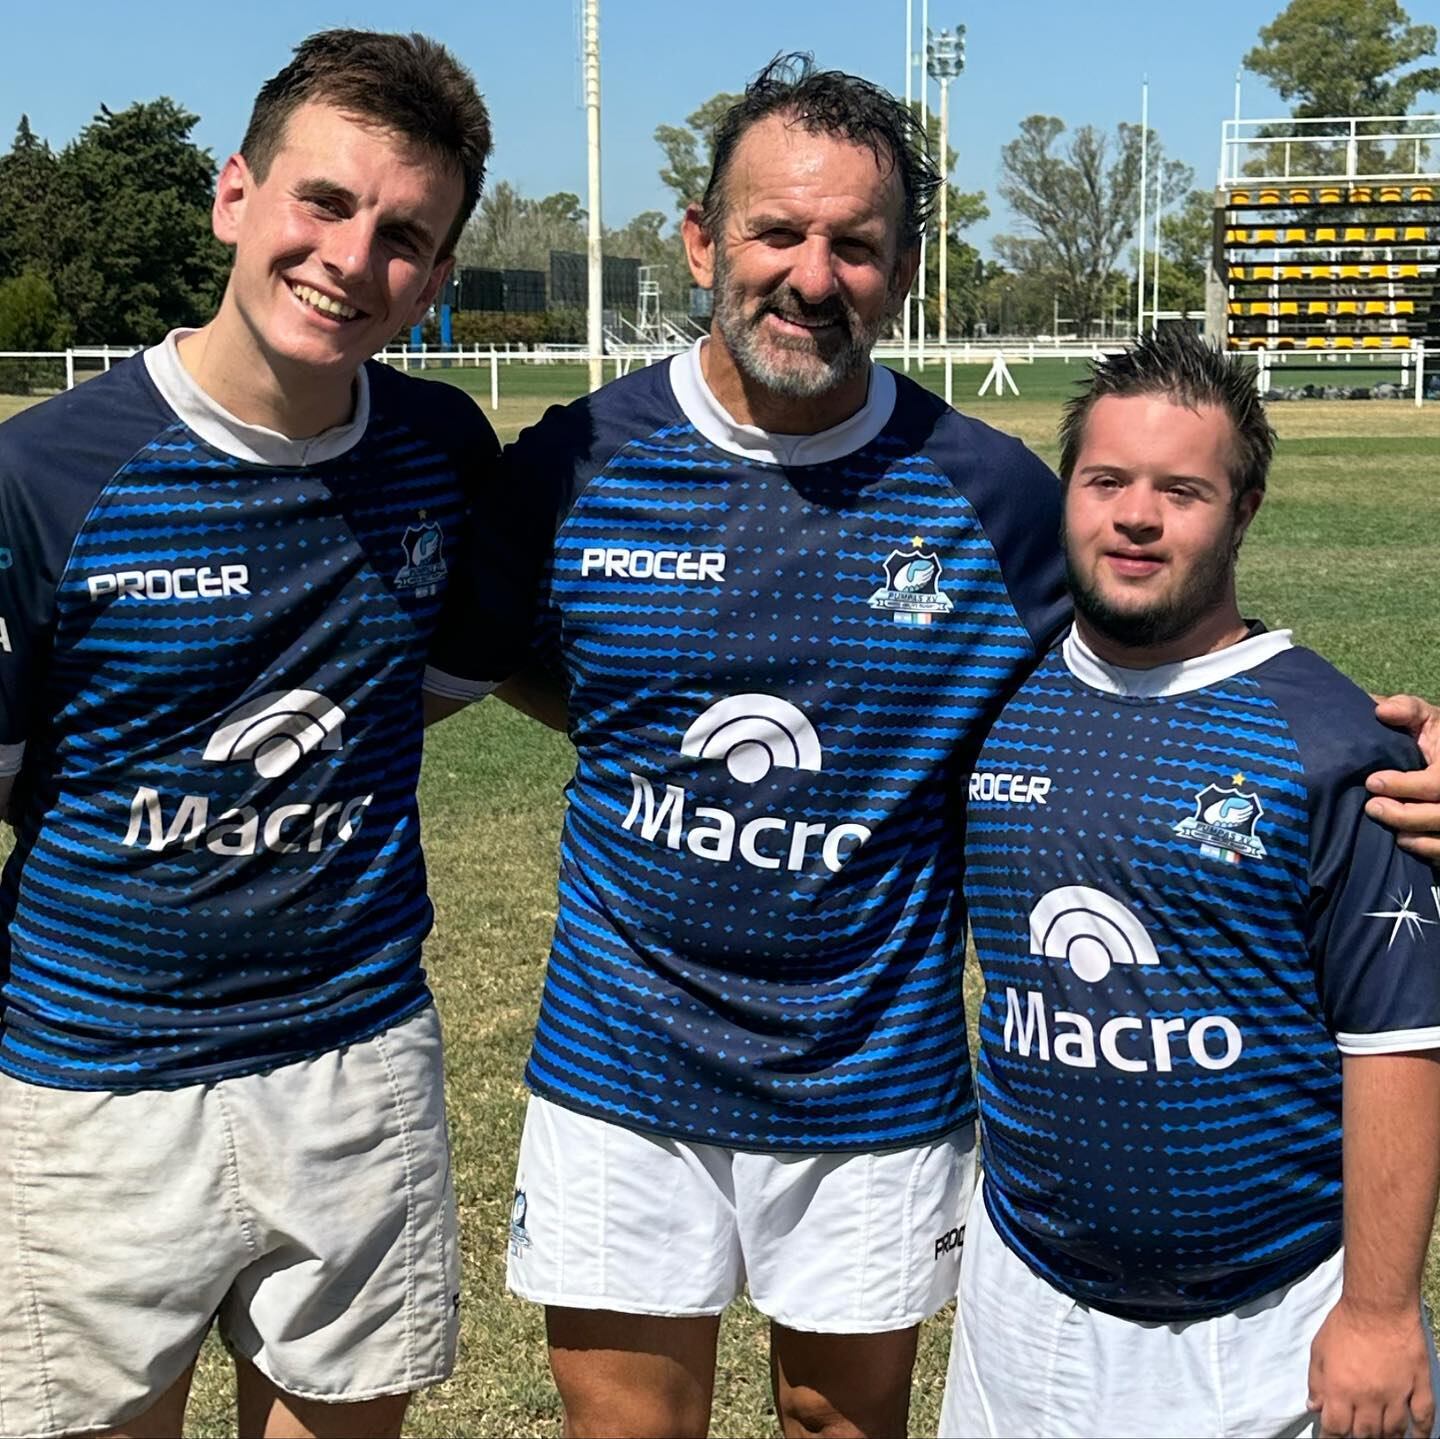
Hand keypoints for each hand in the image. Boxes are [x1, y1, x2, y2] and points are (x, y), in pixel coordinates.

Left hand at [1307, 1297, 1433, 1437]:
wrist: (1378, 1307)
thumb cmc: (1344, 1325)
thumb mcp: (1318, 1349)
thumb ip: (1315, 1381)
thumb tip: (1314, 1407)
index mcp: (1341, 1390)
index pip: (1335, 1428)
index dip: (1331, 1438)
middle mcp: (1369, 1400)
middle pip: (1365, 1435)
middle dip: (1357, 1438)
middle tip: (1355, 1433)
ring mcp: (1398, 1396)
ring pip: (1393, 1432)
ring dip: (1384, 1438)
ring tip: (1378, 1436)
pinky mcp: (1420, 1388)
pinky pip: (1424, 1419)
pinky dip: (1421, 1434)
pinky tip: (1415, 1438)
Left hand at [1368, 694, 1439, 863]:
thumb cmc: (1439, 737)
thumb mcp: (1428, 718)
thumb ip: (1407, 710)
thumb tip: (1381, 710)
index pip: (1437, 783)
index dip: (1405, 786)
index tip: (1372, 782)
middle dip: (1405, 815)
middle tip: (1372, 808)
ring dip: (1418, 838)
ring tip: (1389, 830)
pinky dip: (1429, 851)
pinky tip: (1406, 842)